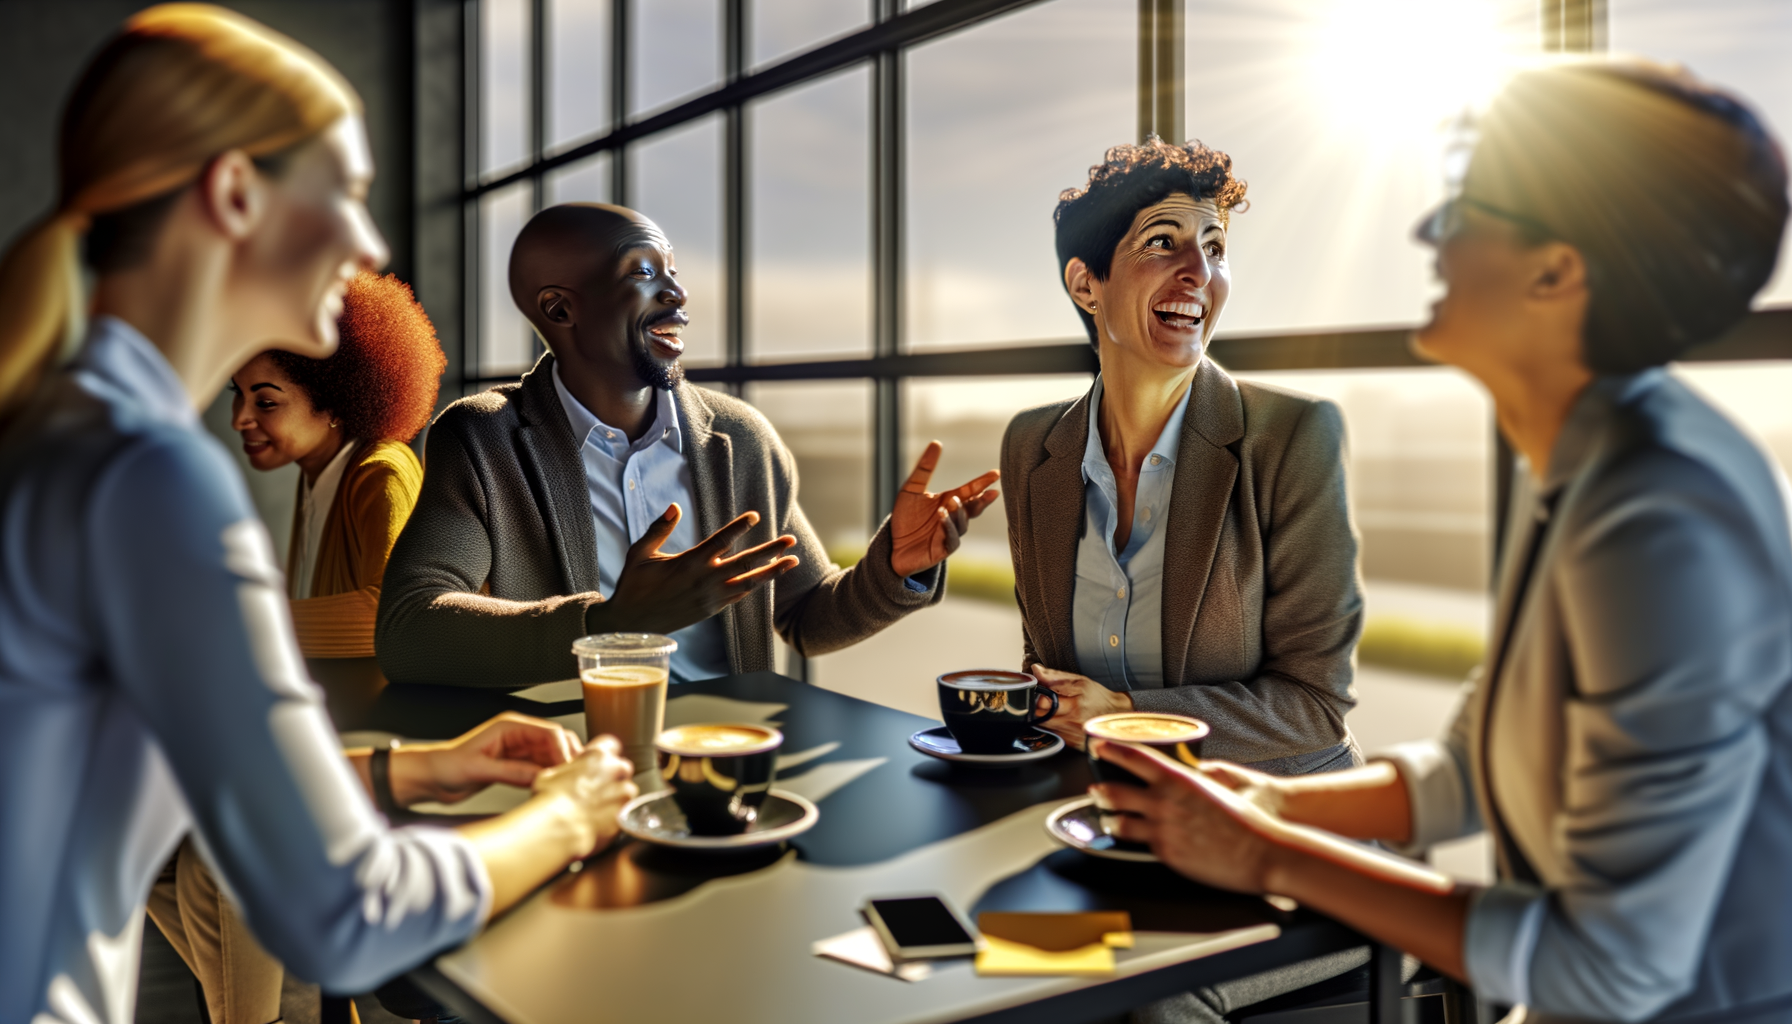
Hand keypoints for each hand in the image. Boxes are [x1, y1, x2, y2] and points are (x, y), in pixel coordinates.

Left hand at [389, 712, 582, 806]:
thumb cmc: (445, 766)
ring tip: (564, 787)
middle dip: (567, 759)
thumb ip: (510, 771)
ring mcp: (518, 751)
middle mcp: (517, 736)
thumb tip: (539, 776)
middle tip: (573, 779)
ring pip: (551, 756)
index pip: (549, 733)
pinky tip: (550, 789)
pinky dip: (548, 778)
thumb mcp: (478, 770)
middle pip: (556, 742)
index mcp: (510, 727)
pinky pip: (541, 769)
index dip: (563, 750)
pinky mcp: (516, 766)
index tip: (568, 770)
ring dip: (559, 770)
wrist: (430, 778)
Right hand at [532, 735, 638, 855]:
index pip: (611, 745)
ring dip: (616, 797)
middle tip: (595, 790)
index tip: (598, 764)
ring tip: (597, 809)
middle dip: (612, 777)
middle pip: (621, 768)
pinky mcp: (626, 814)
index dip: (604, 756)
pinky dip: (617, 815)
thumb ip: (568, 769)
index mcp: (597, 755)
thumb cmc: (550, 800)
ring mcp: (624, 793)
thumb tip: (567, 775)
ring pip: (626, 791)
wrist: (559, 827)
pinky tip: (600, 821)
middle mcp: (616, 770)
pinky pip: (626, 811)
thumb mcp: (550, 774)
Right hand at [594, 503, 799, 634]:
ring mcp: (711, 598)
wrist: (632, 624)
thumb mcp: (640, 553)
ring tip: (792, 561)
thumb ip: (659, 529)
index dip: (739, 527)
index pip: (721, 541)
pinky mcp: (711, 610)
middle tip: (791, 540)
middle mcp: (705, 581)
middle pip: (745, 562)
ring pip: (749, 583)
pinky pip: (739, 597)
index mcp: (689, 563)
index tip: (756, 517)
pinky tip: (767, 577)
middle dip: (771, 550)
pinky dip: (755, 586)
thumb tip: (674, 506)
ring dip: (772, 571)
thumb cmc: (634, 585)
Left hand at [889, 441, 998, 577]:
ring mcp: (950, 534)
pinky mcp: (942, 549)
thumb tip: (937, 443)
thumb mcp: (911, 489)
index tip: (996, 474)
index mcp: (948, 501)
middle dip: (982, 500)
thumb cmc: (905, 518)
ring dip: (959, 511)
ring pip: (962, 522)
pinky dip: (949, 528)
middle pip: (973, 508)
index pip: (970, 490)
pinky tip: (943, 516)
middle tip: (990, 492)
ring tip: (952, 501)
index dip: (983, 483)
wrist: (893, 546)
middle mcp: (953, 517)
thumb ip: (924, 468)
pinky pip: (952, 539)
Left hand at [1031, 664, 1133, 748]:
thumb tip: (1036, 670)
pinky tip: (1060, 721)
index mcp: (1074, 706)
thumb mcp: (1080, 681)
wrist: (1117, 716)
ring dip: (1043, 718)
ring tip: (1053, 710)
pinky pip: (1052, 735)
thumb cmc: (1099, 698)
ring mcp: (1071, 737)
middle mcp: (1072, 724)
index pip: (1042, 704)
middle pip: (1039, 717)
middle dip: (1037, 708)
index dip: (1035, 697)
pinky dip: (1052, 727)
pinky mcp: (1071, 745)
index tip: (1036, 693)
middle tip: (1043, 701)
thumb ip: (1055, 676)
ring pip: (1043, 727)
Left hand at [1091, 739, 1284, 893]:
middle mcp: (1164, 802)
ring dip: (1110, 818)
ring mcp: (1161, 830)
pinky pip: (1139, 844)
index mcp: (1177, 779)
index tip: (1098, 745)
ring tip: (1108, 817)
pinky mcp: (1165, 854)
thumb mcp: (1216, 785)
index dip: (1111, 749)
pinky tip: (1132, 838)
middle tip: (1095, 788)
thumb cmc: (1246, 819)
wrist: (1262, 852)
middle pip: (1116, 791)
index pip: (1134, 757)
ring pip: (1119, 822)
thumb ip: (1191, 779)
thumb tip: (1181, 772)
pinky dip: (1134, 839)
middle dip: (1101, 790)